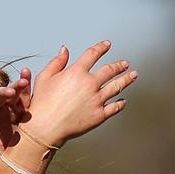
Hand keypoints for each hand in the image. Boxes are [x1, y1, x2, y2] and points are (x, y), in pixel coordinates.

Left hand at [0, 69, 31, 173]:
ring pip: (13, 95)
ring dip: (18, 87)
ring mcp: (9, 113)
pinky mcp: (23, 118)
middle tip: (10, 93)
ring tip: (24, 82)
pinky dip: (28, 90)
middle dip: (3, 92)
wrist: (4, 172)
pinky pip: (26, 102)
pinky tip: (29, 77)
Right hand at [22, 41, 136, 147]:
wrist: (45, 127)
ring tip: (132, 75)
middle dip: (119, 66)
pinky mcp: (99, 115)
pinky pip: (115, 107)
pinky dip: (121, 103)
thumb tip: (64, 50)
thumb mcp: (44, 77)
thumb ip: (57, 62)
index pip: (93, 54)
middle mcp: (89, 84)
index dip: (101, 47)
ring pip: (116, 86)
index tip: (107, 45)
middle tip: (124, 64)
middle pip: (110, 70)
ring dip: (126, 80)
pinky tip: (123, 100)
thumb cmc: (42, 103)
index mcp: (76, 72)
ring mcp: (96, 100)